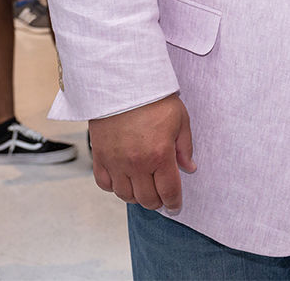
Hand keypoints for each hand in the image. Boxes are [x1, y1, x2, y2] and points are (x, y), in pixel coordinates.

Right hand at [90, 93, 196, 211]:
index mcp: (160, 155)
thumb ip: (185, 147)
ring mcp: (116, 162)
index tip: (175, 206)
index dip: (174, 203)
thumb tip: (189, 168)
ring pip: (125, 195)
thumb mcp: (180, 119)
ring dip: (136, 196)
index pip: (168, 191)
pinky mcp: (100, 156)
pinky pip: (104, 184)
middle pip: (147, 199)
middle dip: (157, 201)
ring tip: (143, 187)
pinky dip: (114, 187)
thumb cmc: (154, 98)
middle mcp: (137, 163)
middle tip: (161, 196)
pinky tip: (123, 179)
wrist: (123, 82)